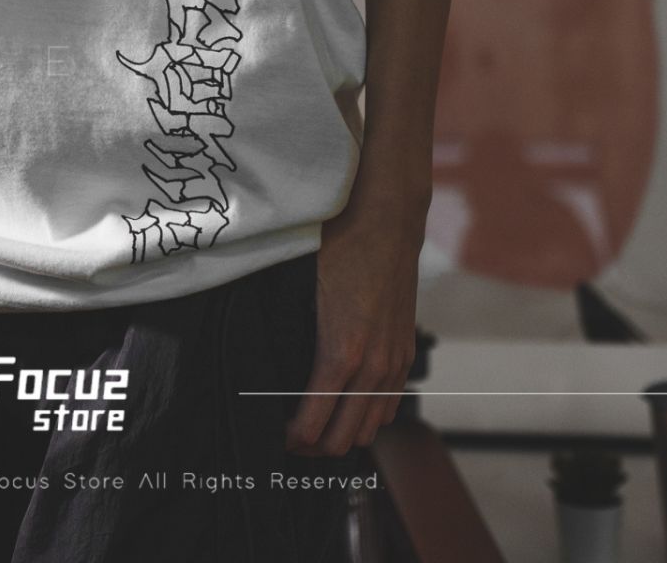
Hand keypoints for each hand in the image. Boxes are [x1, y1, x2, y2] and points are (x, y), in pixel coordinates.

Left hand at [284, 194, 421, 455]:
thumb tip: (261, 358)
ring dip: (343, 435)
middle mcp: (372, 367)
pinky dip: (369, 416)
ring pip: (370, 429)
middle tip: (291, 439)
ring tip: (317, 427)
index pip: (314, 424)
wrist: (388, 220)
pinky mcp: (405, 352)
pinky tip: (348, 406)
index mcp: (341, 353)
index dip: (291, 439)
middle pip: (343, 439)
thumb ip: (288, 329)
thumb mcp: (302, 287)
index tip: (274, 436)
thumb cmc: (340, 245)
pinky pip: (390, 406)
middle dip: (314, 447)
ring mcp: (394, 362)